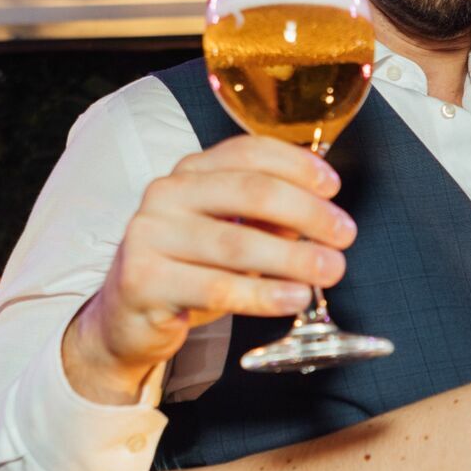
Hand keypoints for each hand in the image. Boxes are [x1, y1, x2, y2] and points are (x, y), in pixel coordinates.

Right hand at [66, 135, 357, 402]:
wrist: (126, 317)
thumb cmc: (190, 269)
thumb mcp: (231, 234)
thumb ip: (269, 219)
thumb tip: (323, 216)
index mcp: (189, 172)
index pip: (247, 152)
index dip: (296, 165)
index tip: (333, 187)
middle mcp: (165, 195)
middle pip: (250, 192)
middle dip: (307, 212)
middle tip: (344, 235)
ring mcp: (149, 236)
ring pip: (236, 244)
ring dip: (294, 258)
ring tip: (331, 270)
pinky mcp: (143, 281)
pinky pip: (217, 288)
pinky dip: (264, 295)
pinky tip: (295, 298)